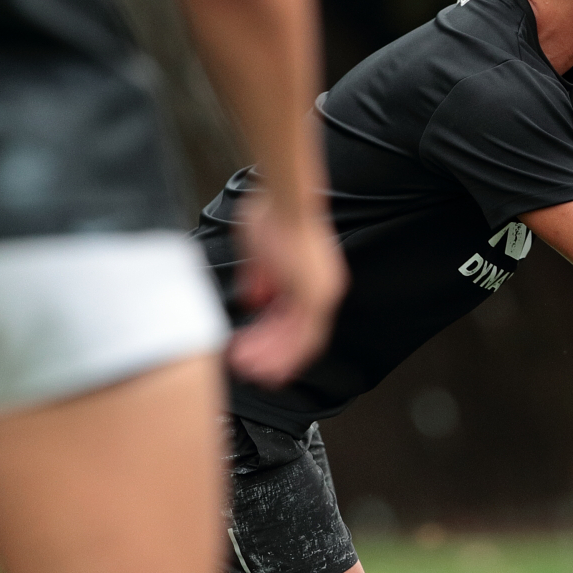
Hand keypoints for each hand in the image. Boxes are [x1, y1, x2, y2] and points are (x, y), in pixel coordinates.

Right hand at [227, 194, 345, 386]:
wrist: (284, 200)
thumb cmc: (272, 215)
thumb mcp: (261, 253)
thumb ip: (261, 280)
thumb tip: (255, 302)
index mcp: (311, 280)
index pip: (294, 319)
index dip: (275, 339)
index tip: (256, 352)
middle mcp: (321, 290)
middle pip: (300, 336)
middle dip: (273, 356)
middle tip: (253, 373)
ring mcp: (320, 294)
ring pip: (300, 341)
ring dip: (274, 359)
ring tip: (250, 372)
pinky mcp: (314, 296)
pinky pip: (301, 335)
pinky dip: (281, 352)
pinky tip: (261, 362)